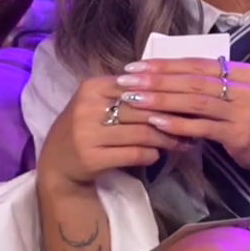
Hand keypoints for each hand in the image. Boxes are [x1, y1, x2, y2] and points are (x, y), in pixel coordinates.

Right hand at [41, 75, 183, 190]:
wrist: (56, 164)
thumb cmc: (86, 128)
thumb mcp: (99, 103)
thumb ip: (128, 94)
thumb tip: (174, 88)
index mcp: (92, 87)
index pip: (138, 87)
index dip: (166, 95)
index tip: (189, 102)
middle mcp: (87, 108)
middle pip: (143, 110)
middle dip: (172, 119)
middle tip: (193, 125)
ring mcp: (87, 134)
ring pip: (142, 133)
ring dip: (167, 139)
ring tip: (181, 142)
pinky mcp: (91, 157)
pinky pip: (133, 154)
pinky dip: (151, 154)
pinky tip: (157, 155)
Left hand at [116, 58, 249, 173]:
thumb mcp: (237, 95)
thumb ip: (211, 85)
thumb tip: (165, 75)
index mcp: (245, 72)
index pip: (199, 64)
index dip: (166, 64)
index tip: (137, 65)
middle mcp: (247, 88)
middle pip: (195, 81)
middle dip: (158, 80)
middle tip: (128, 80)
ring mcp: (245, 112)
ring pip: (196, 102)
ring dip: (162, 100)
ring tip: (134, 99)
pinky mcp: (239, 134)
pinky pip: (202, 127)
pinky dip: (177, 124)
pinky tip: (156, 122)